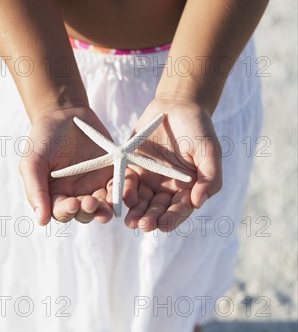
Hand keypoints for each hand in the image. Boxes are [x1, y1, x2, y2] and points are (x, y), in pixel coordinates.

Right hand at [19, 107, 116, 224]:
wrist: (64, 114)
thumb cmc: (43, 139)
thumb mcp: (32, 161)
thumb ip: (35, 190)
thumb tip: (42, 221)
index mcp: (55, 196)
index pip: (62, 212)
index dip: (67, 212)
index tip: (72, 204)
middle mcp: (76, 195)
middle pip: (85, 214)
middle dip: (89, 211)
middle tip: (91, 203)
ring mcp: (95, 186)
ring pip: (104, 206)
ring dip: (106, 210)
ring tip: (107, 207)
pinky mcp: (112, 175)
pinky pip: (120, 188)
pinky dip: (124, 193)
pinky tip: (124, 194)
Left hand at [123, 97, 221, 232]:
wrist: (177, 106)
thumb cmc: (198, 130)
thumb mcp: (210, 152)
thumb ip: (209, 177)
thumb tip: (198, 203)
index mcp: (187, 190)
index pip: (180, 210)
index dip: (172, 218)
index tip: (164, 224)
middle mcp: (167, 190)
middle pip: (158, 211)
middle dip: (151, 220)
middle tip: (144, 225)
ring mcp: (149, 181)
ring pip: (141, 203)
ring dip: (135, 213)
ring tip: (130, 222)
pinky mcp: (133, 169)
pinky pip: (127, 184)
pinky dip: (124, 192)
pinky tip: (122, 198)